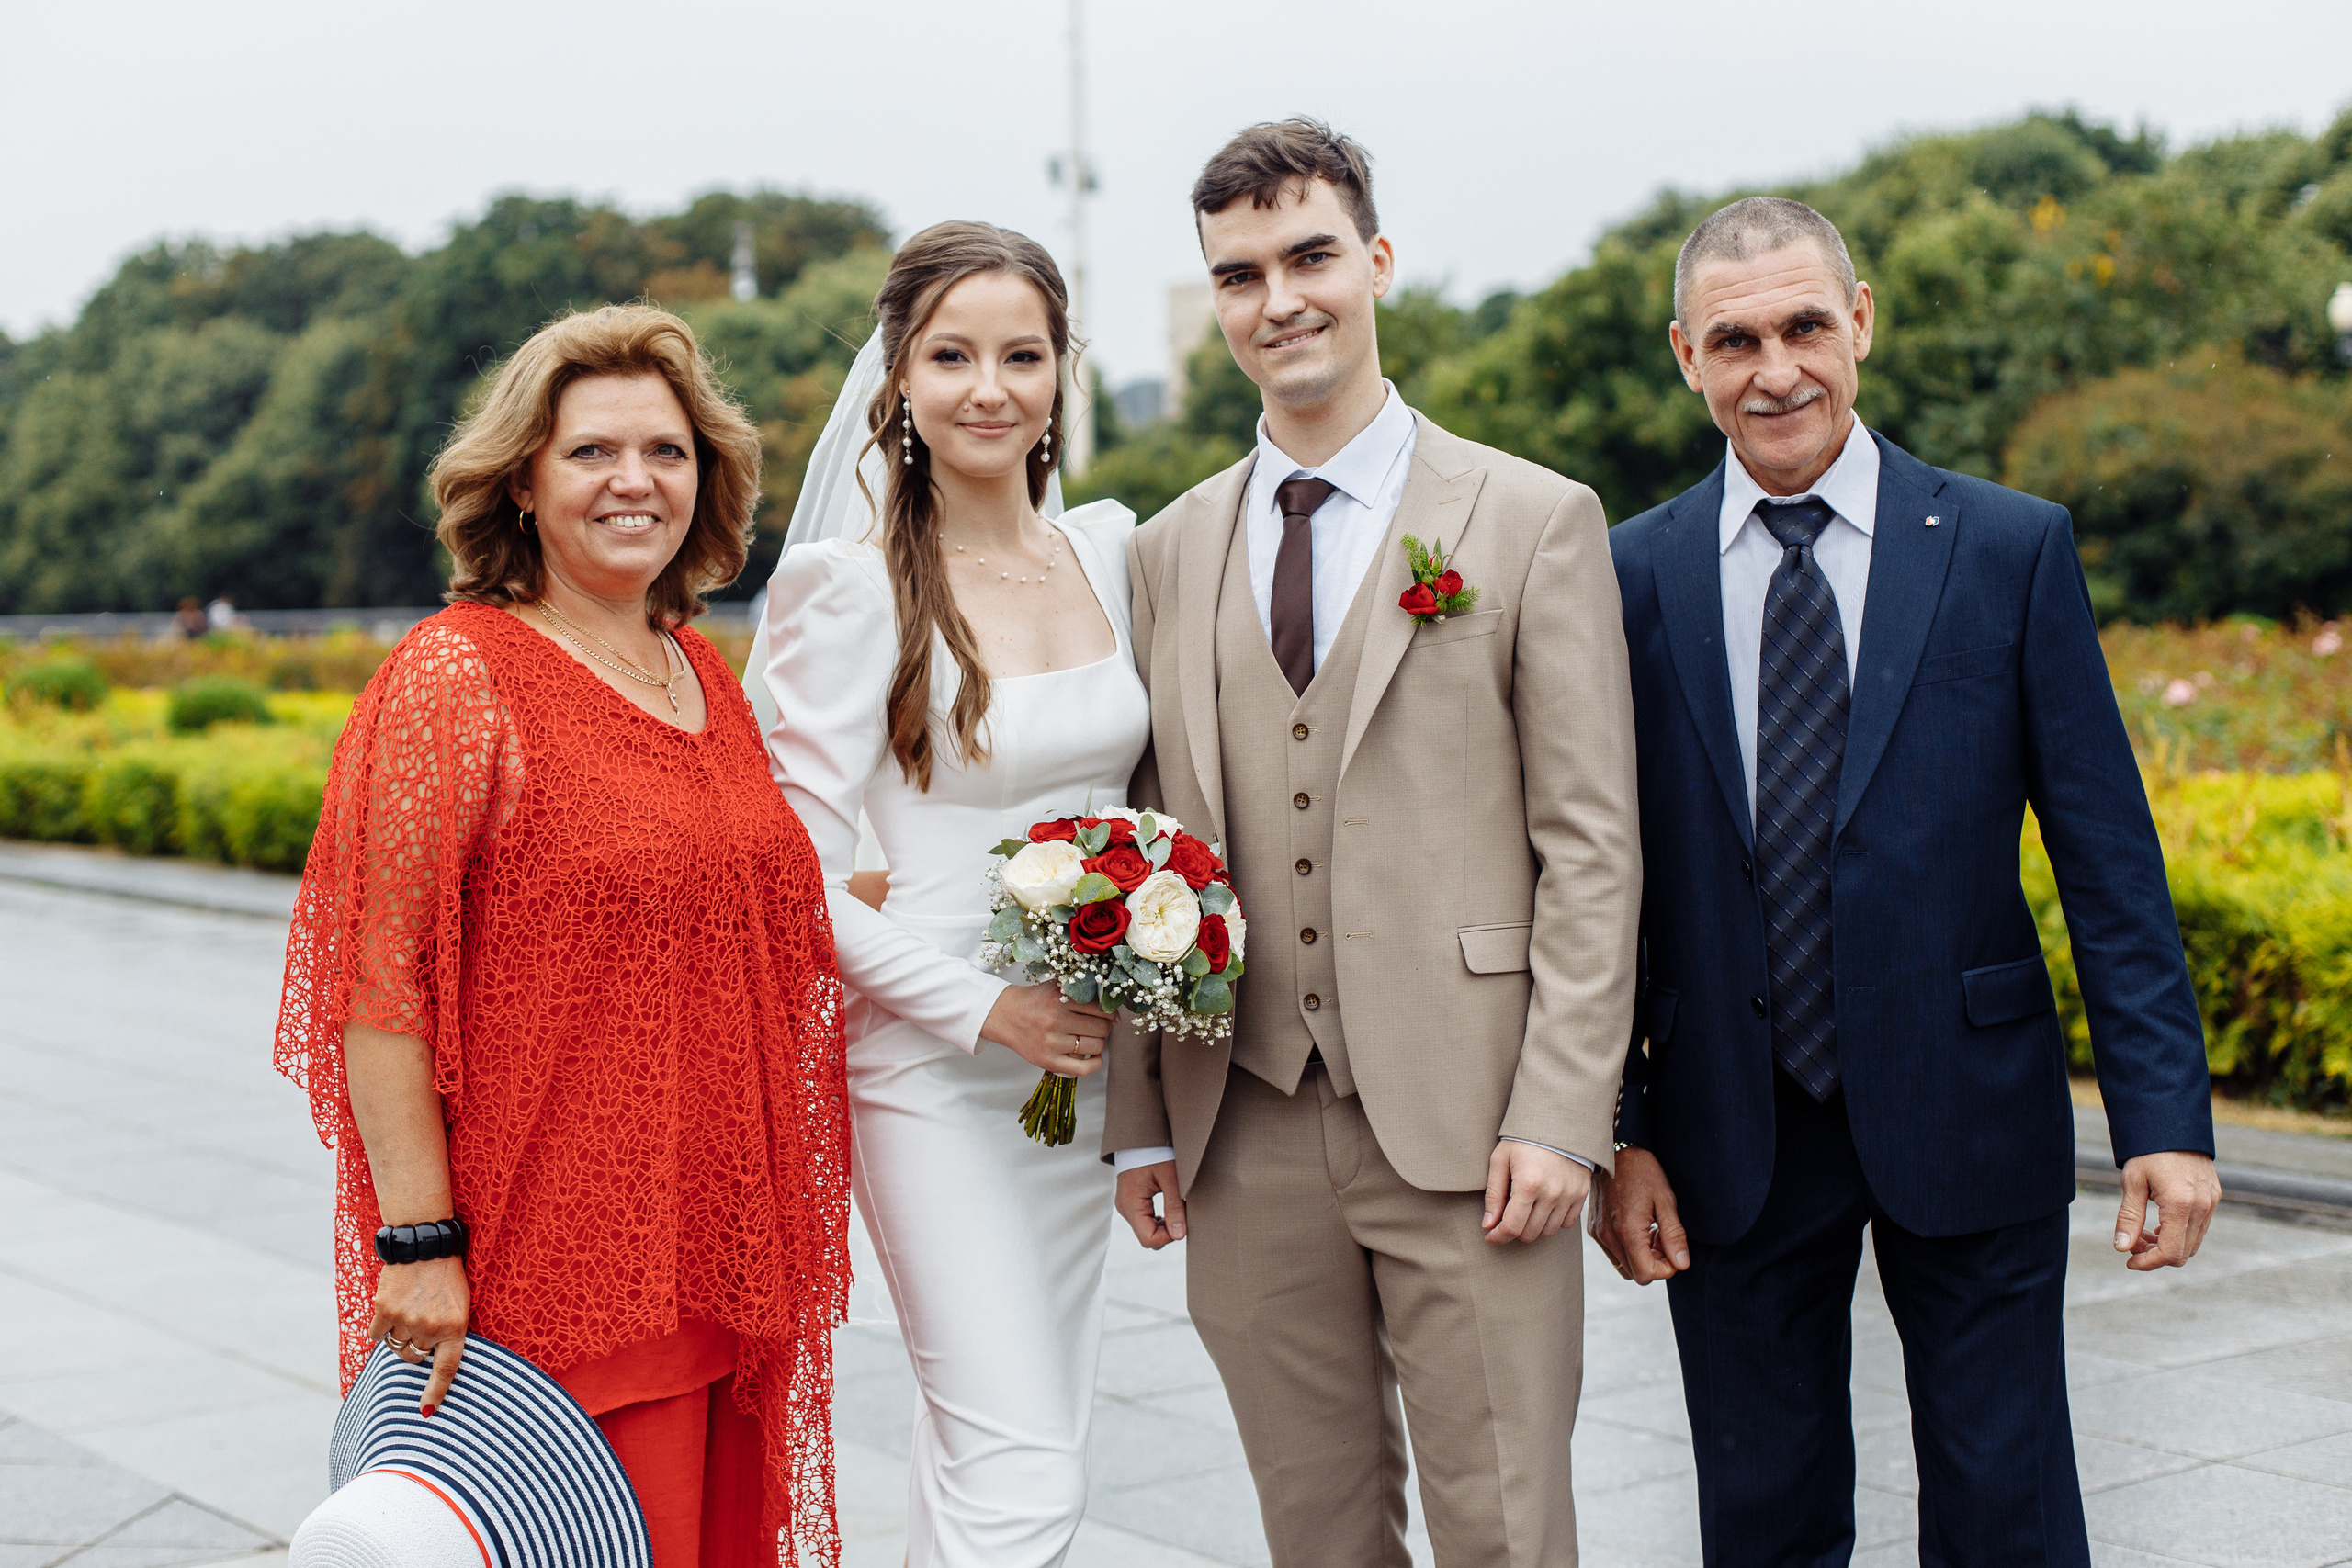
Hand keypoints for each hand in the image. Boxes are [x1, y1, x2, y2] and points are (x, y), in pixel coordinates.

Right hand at [368, 1254, 469, 1414]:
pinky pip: (377, 1333)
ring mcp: (407, 1320)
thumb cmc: (446, 1276)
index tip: (426, 1412)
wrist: (425, 1245)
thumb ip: (448, 1332)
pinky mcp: (385, 1311)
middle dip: (414, 1347)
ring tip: (408, 1309)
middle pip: (414, 1357)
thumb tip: (430, 1362)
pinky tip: (391, 1306)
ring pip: (395, 1346)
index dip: (435, 1392)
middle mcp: (432, 1327)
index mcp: (455, 1327)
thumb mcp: (460, 1304)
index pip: (446, 1369)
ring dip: (397, 1334)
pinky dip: (380, 1325)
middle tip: (418, 1323)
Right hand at [981, 983, 1111, 1076]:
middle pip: (1102, 1028)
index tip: (1106, 1014)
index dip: (1109, 1012)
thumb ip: (1084, 993)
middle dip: (1103, 1027)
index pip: (1101, 1008)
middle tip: (1095, 1026)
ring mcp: (1052, 1042)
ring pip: (1096, 1046)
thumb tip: (1116, 1016)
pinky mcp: (1048, 1061)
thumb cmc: (1035, 1001)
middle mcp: (1055, 1020)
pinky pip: (1084, 1068)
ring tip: (1087, 1037)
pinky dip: (1095, 1063)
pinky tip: (1092, 1056)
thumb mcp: (1056, 987)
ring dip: (1098, 1043)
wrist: (1005, 1015)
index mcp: (1059, 998)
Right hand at [1115, 1160, 1187, 1249]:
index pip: (1148, 1239)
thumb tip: (1179, 1236)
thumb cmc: (1156, 1152)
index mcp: (1131, 1203)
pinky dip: (1158, 1218)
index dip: (1168, 1237)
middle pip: (1147, 1236)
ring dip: (1164, 1225)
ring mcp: (1126, 1204)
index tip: (1183, 1221)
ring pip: (1146, 1229)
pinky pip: (1144, 1219)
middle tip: (1182, 1213)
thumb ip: (1175, 1208)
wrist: (1142, 1135)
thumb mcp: (1170, 1179)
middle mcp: (1125, 1208)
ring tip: (1177, 1207)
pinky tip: (1169, 1206)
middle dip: (1167, 1231)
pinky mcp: (1130, 1201)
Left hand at [1482, 1141, 1590, 1245]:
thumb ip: (1493, 1194)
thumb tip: (1488, 1224)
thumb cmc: (1524, 1140)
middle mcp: (1551, 1193)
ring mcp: (1569, 1196)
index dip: (1498, 1237)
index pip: (1512, 1227)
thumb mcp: (1500, 1160)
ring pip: (1547, 1232)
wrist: (1559, 1123)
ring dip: (1533, 1227)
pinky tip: (1544, 1206)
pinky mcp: (1581, 1195)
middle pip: (1529, 1233)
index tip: (1490, 1236)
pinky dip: (1552, 1221)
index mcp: (1528, 1184)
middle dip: (1513, 1230)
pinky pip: (1566, 1224)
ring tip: (1526, 1208)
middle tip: (1507, 1216)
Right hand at [1592, 1146, 1689, 1283]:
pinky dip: (1628, 1248)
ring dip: (1641, 1257)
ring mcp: (1599, 1234)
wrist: (1613, 1151)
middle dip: (1654, 1263)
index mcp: (1627, 1231)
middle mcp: (1609, 1237)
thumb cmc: (1641, 1171)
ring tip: (1650, 1231)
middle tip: (1663, 1237)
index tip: (1673, 1249)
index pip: (1646, 1275)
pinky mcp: (1595, 1229)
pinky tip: (1637, 1226)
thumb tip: (1682, 1263)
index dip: (1666, 1268)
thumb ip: (1674, 1235)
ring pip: (1624, 1266)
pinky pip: (1614, 1253)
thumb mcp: (1665, 1200)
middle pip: (1635, 1274)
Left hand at [2115, 1150, 2220, 1269]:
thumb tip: (2121, 1248)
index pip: (2171, 1252)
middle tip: (2132, 1243)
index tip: (2128, 1260)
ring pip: (2193, 1242)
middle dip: (2155, 1254)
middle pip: (2184, 1252)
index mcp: (2181, 1204)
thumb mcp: (2132, 1182)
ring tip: (2142, 1232)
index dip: (2149, 1262)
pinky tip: (2159, 1223)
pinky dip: (2180, 1233)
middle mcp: (2203, 1206)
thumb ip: (2128, 1218)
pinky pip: (2199, 1228)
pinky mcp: (2213, 1197)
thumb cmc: (2148, 1151)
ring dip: (2167, 1245)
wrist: (2173, 1123)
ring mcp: (2211, 1202)